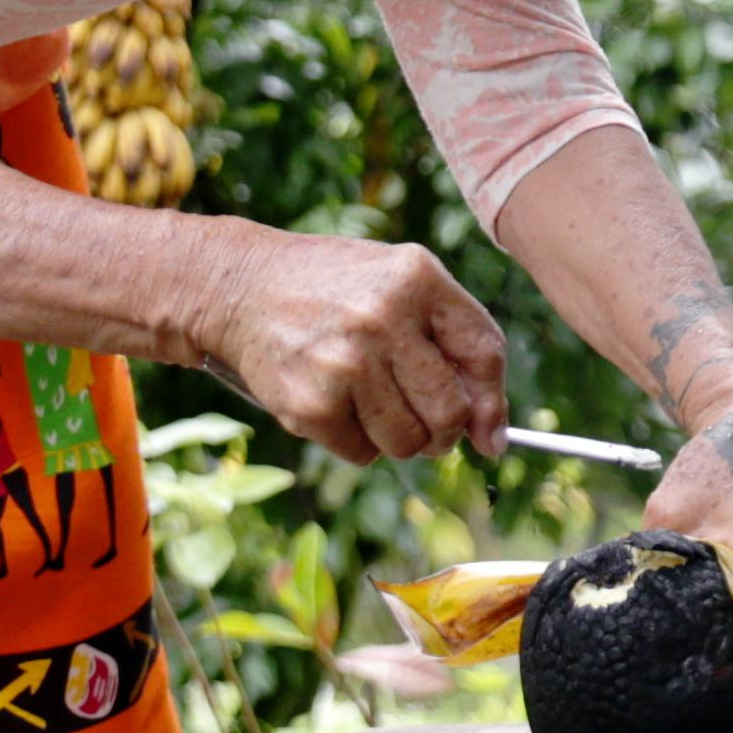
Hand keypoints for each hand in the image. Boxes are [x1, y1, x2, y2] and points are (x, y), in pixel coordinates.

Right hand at [202, 229, 508, 467]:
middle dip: (445, 432)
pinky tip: (337, 404)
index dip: (492, 402)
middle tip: (428, 426)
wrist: (240, 287)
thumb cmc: (334, 290)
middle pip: (450, 412)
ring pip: (409, 442)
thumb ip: (451, 338)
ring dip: (401, 439)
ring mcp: (346, 363)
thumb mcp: (397, 282)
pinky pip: (363, 453)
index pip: (483, 353)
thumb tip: (492, 437)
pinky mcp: (311, 404)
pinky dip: (358, 442)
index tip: (490, 434)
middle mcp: (384, 318)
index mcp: (417, 279)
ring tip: (376, 407)